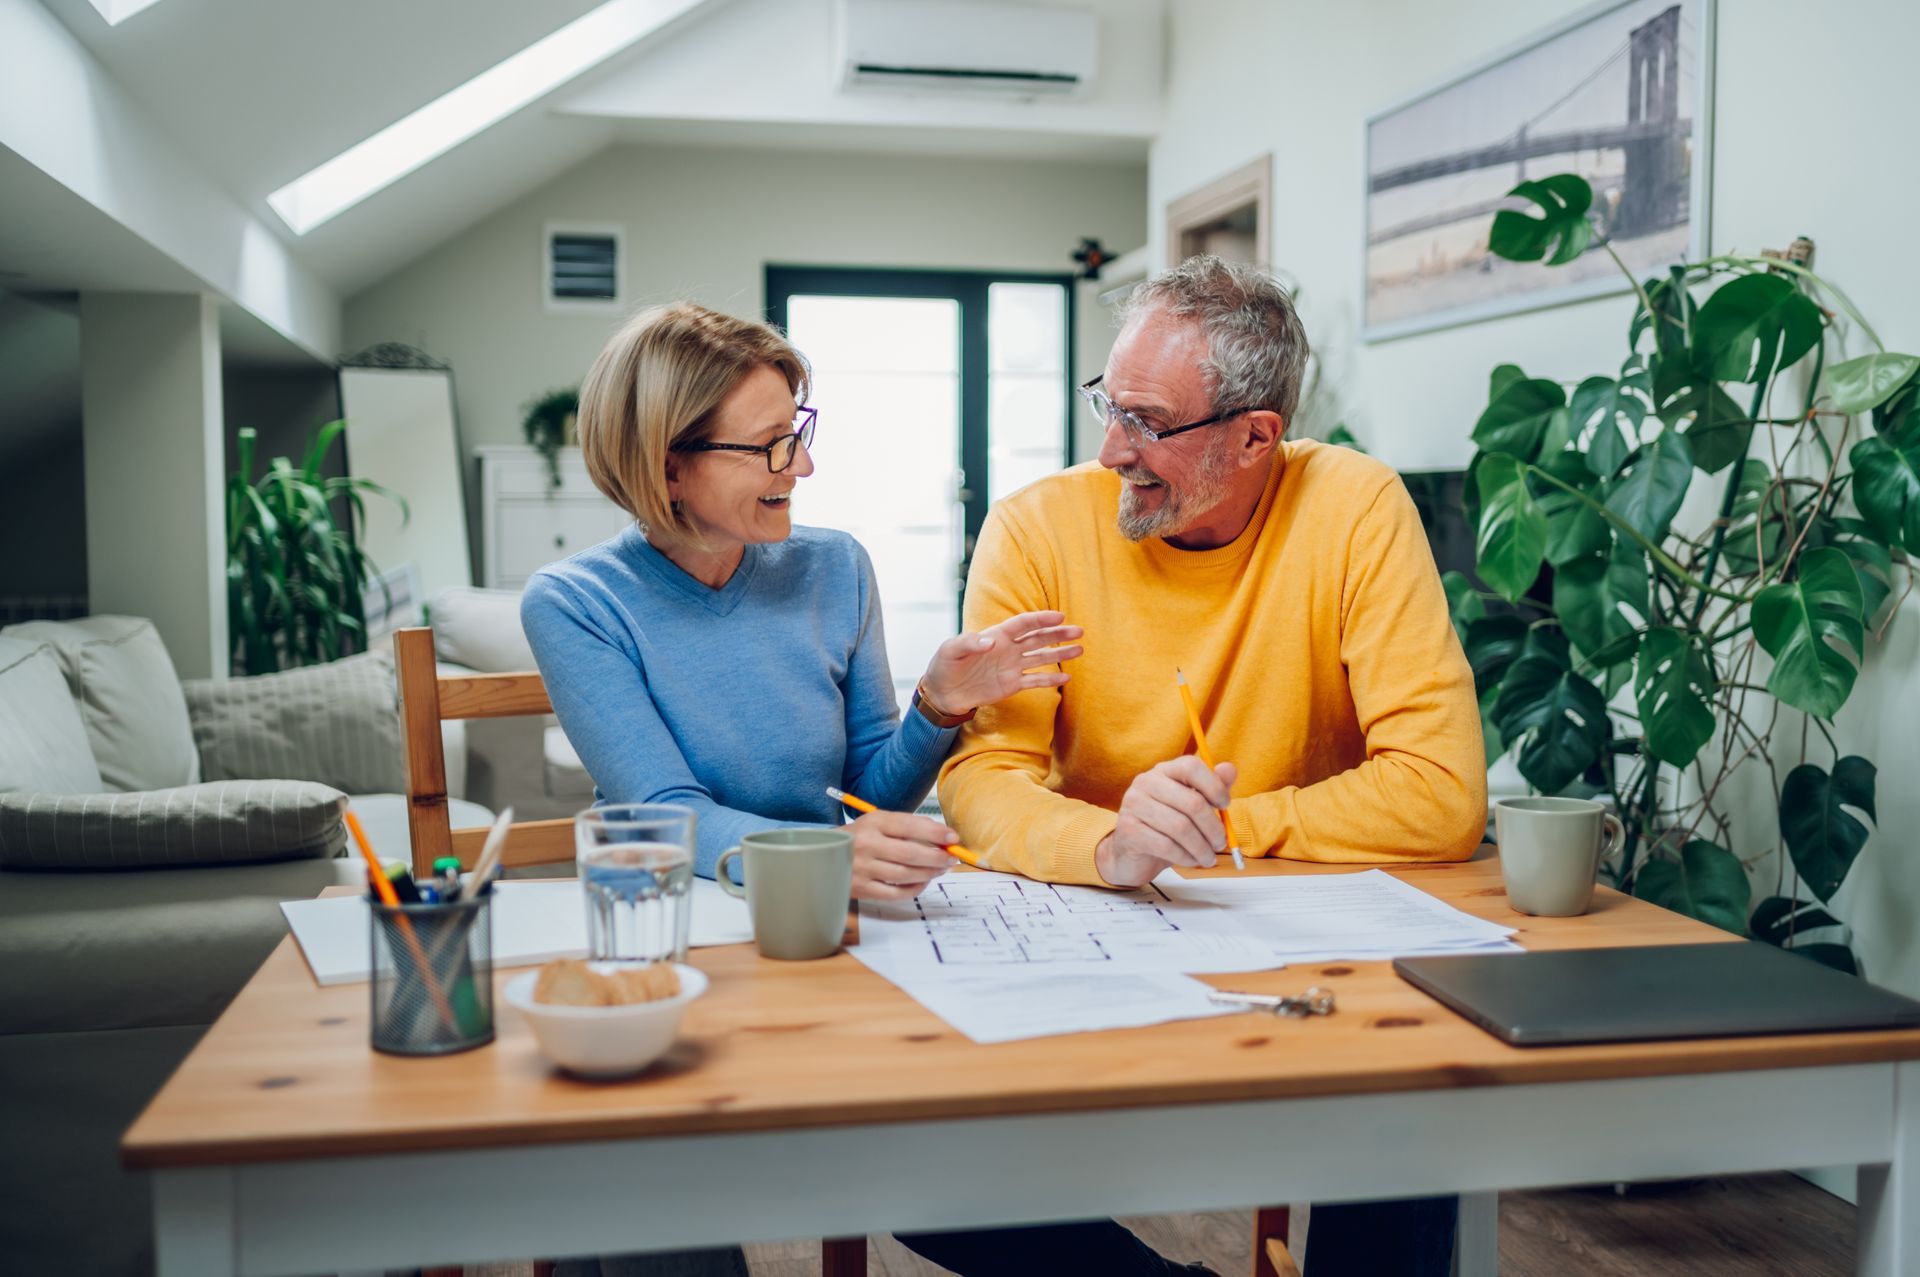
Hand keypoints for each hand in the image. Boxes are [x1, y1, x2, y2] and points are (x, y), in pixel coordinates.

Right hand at [849, 809, 960, 900]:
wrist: (824, 855)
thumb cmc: (860, 837)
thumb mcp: (877, 823)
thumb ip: (906, 827)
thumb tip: (942, 836)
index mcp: (872, 822)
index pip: (909, 825)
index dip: (935, 832)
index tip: (953, 837)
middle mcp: (866, 844)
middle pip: (910, 853)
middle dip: (937, 857)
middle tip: (952, 858)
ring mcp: (863, 868)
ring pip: (905, 874)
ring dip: (929, 873)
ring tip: (941, 869)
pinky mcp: (862, 889)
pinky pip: (896, 893)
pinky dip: (915, 888)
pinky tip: (923, 882)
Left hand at [920, 610, 1084, 714]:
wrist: (942, 693)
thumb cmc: (944, 666)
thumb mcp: (951, 650)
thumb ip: (969, 643)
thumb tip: (992, 642)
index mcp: (996, 635)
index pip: (1023, 624)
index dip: (1041, 619)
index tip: (1060, 617)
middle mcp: (1008, 649)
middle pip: (1038, 638)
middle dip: (1058, 634)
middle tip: (1079, 631)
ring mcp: (1012, 666)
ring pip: (1041, 658)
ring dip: (1060, 653)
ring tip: (1080, 649)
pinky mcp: (1012, 685)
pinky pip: (1035, 681)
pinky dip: (1050, 680)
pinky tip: (1067, 678)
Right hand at [1094, 758, 1238, 888]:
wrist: (1131, 854)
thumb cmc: (1165, 827)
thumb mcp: (1191, 806)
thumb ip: (1212, 787)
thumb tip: (1230, 769)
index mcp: (1163, 771)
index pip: (1191, 766)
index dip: (1214, 786)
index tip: (1225, 805)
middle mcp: (1145, 783)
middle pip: (1191, 802)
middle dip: (1213, 828)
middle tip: (1221, 843)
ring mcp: (1133, 805)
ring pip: (1180, 827)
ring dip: (1201, 847)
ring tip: (1209, 857)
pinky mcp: (1128, 831)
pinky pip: (1166, 846)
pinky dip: (1185, 857)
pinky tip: (1191, 861)